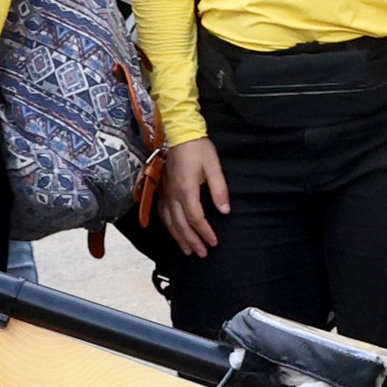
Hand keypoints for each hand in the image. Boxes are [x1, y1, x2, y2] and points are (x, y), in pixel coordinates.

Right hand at [150, 132, 231, 257]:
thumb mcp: (213, 166)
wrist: (179, 133)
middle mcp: (172, 194)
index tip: (214, 242)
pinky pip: (162, 214)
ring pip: (169, 222)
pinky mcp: (161, 190)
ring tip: (187, 250)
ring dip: (178, 238)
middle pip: (180, 225)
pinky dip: (168, 227)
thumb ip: (219, 189)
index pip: (195, 218)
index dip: (204, 232)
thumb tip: (224, 210)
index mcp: (186, 190)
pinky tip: (173, 232)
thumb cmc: (198, 148)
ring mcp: (164, 193)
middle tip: (202, 254)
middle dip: (192, 241)